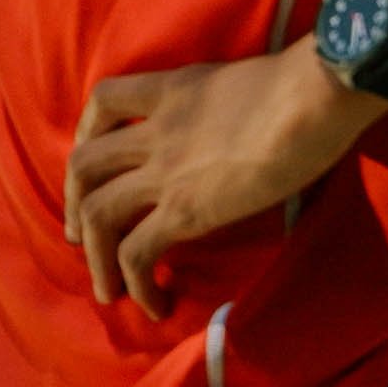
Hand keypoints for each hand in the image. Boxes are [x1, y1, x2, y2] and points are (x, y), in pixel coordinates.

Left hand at [63, 45, 383, 317]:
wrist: (312, 97)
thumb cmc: (300, 83)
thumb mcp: (239, 83)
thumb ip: (218, 106)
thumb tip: (233, 129)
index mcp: (170, 90)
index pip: (103, 102)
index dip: (86, 134)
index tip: (96, 164)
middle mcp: (155, 131)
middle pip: (84, 166)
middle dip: (75, 206)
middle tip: (83, 238)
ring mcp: (164, 171)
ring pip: (98, 215)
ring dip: (96, 259)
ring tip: (108, 290)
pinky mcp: (185, 210)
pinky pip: (137, 253)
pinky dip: (135, 283)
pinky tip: (156, 303)